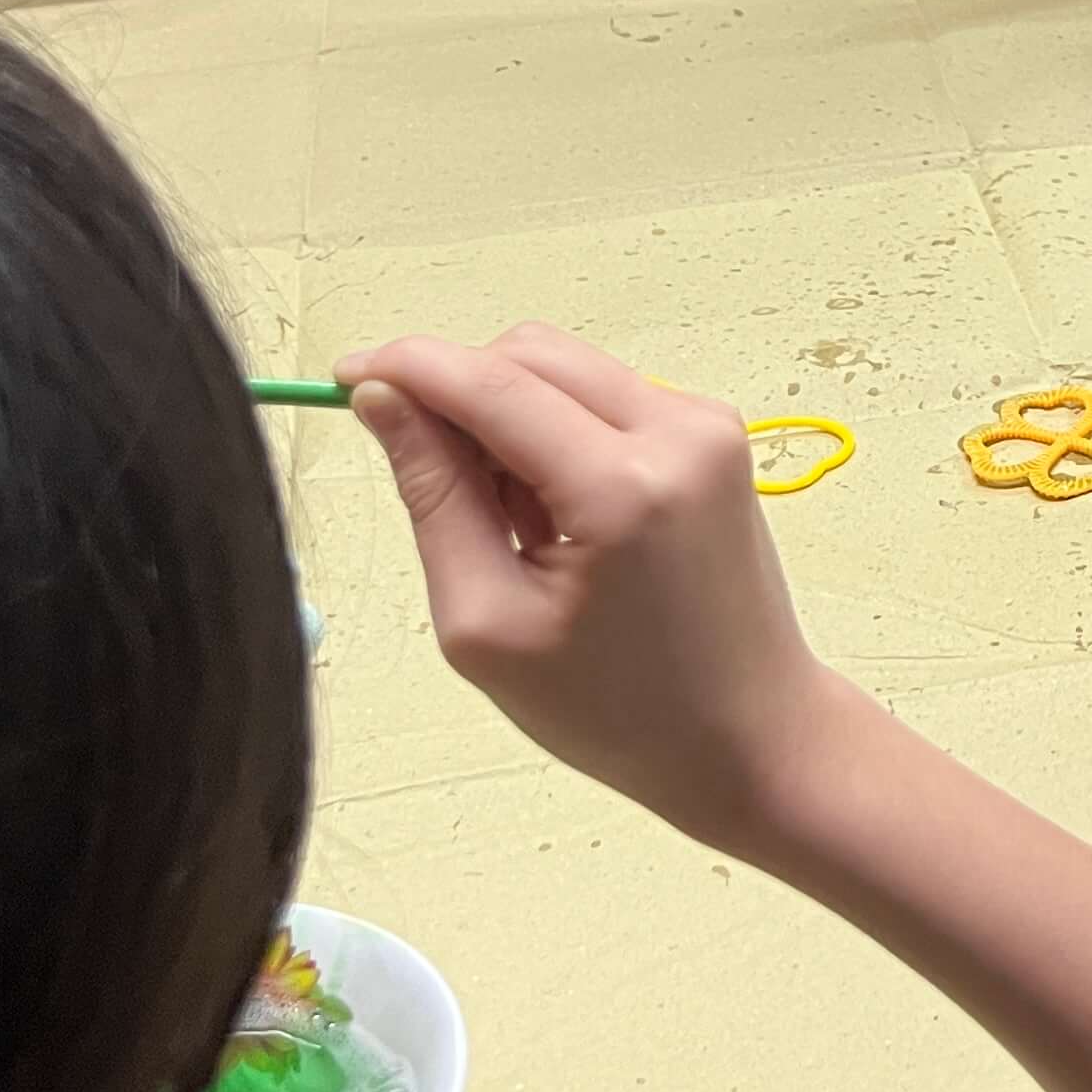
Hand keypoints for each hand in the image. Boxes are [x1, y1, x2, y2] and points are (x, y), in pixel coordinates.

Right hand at [337, 324, 843, 852]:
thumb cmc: (616, 710)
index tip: (341, 377)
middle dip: (459, 396)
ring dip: (509, 418)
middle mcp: (678, 431)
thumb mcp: (487, 623)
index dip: (405, 366)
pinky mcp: (714, 433)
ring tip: (511, 526)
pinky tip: (557, 519)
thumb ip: (432, 496)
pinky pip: (605, 395)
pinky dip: (557, 433)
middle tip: (435, 489)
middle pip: (529, 354)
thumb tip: (381, 398)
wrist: (751, 737)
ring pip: (565, 367)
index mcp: (622, 487)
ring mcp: (707, 424)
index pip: (489, 381)